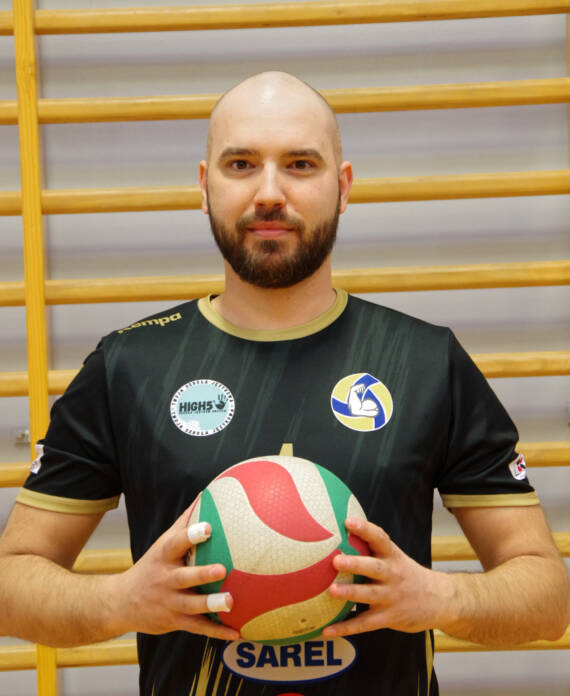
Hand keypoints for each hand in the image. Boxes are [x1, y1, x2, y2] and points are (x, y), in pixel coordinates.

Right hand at [110, 507, 239, 640]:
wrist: (120, 602)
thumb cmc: (152, 565)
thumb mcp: (163, 543)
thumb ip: (185, 522)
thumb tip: (207, 494)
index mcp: (163, 556)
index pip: (175, 543)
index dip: (190, 535)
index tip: (208, 528)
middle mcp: (165, 579)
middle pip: (183, 577)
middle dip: (202, 574)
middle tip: (222, 569)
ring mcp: (169, 602)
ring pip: (191, 605)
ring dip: (211, 604)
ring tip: (231, 602)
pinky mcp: (175, 621)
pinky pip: (198, 628)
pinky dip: (217, 631)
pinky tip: (236, 631)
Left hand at [323, 518, 450, 636]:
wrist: (441, 600)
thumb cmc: (407, 575)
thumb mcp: (396, 557)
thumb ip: (373, 549)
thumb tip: (340, 533)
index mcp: (393, 556)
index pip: (380, 539)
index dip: (365, 529)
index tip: (348, 522)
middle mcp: (393, 575)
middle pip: (374, 568)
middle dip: (356, 564)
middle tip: (336, 560)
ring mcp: (392, 597)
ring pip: (370, 595)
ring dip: (350, 594)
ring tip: (332, 591)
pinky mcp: (389, 617)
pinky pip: (365, 624)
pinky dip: (346, 628)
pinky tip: (328, 630)